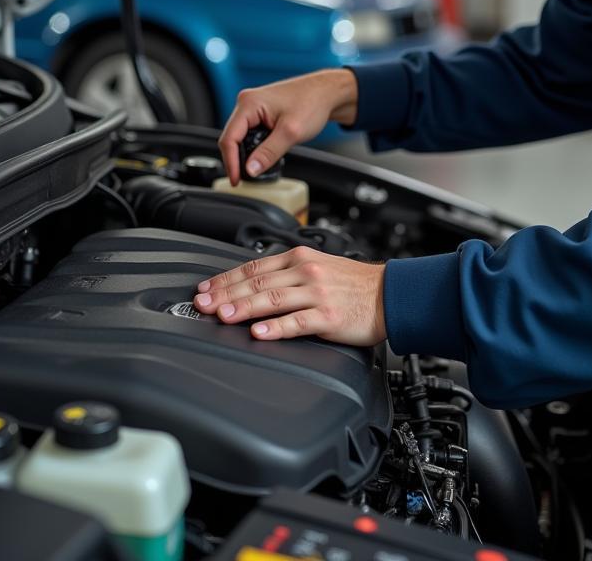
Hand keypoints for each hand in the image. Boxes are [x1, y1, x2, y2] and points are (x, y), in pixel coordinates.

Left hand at [192, 245, 385, 345]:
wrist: (389, 294)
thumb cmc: (353, 284)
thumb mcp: (317, 267)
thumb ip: (286, 274)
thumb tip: (252, 285)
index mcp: (299, 259)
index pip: (253, 267)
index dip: (225, 279)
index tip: (204, 290)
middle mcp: (305, 272)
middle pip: (257, 282)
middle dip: (225, 294)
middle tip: (202, 305)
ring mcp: (317, 293)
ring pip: (273, 299)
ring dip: (244, 307)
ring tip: (223, 316)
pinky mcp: (329, 315)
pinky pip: (298, 321)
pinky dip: (276, 327)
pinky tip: (260, 332)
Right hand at [218, 69, 357, 183]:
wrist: (326, 93)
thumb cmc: (312, 102)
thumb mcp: (291, 132)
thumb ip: (269, 153)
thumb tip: (250, 169)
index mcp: (249, 103)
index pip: (229, 138)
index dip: (230, 162)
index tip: (237, 180)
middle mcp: (247, 103)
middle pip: (231, 137)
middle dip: (237, 159)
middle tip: (245, 178)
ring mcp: (253, 107)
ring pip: (240, 136)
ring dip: (247, 152)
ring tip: (257, 166)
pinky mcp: (260, 113)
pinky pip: (250, 133)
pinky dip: (254, 146)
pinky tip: (264, 154)